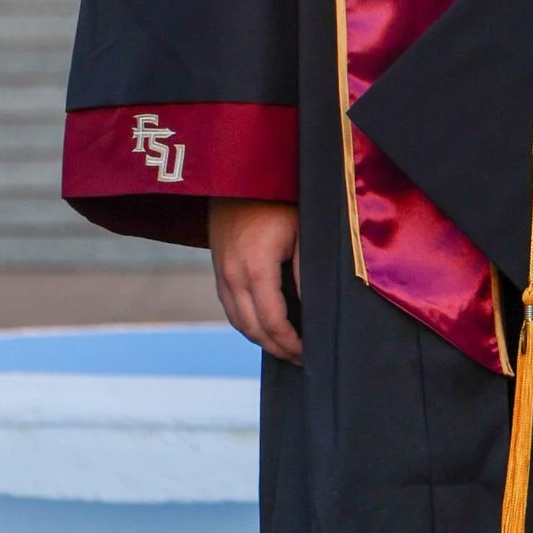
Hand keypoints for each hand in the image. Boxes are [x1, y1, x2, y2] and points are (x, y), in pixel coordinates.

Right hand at [211, 198, 302, 361]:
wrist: (238, 173)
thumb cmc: (277, 198)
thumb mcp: (301, 231)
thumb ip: (305, 271)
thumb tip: (314, 309)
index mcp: (256, 268)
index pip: (272, 322)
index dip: (291, 343)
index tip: (309, 353)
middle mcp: (232, 276)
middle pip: (253, 329)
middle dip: (277, 348)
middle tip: (300, 359)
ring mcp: (221, 273)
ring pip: (238, 322)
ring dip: (261, 339)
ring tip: (285, 348)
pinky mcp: (217, 268)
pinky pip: (230, 308)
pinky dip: (247, 324)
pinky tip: (264, 327)